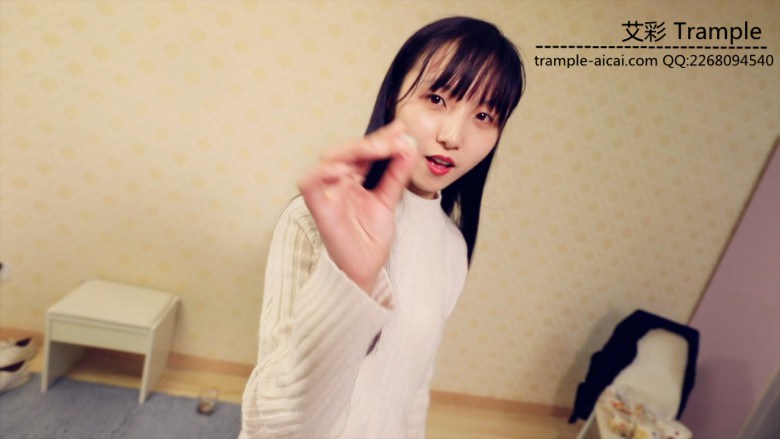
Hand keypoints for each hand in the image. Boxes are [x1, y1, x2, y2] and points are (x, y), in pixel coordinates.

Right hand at [298, 121, 419, 291]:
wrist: (366, 270)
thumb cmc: (370, 239)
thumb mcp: (388, 201)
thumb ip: (396, 175)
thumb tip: (409, 147)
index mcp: (353, 180)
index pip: (363, 152)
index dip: (380, 138)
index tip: (401, 130)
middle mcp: (337, 184)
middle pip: (346, 151)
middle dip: (370, 142)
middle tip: (394, 140)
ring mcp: (327, 194)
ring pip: (328, 160)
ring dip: (353, 151)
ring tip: (378, 149)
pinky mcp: (318, 208)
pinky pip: (309, 183)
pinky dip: (323, 172)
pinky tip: (347, 170)